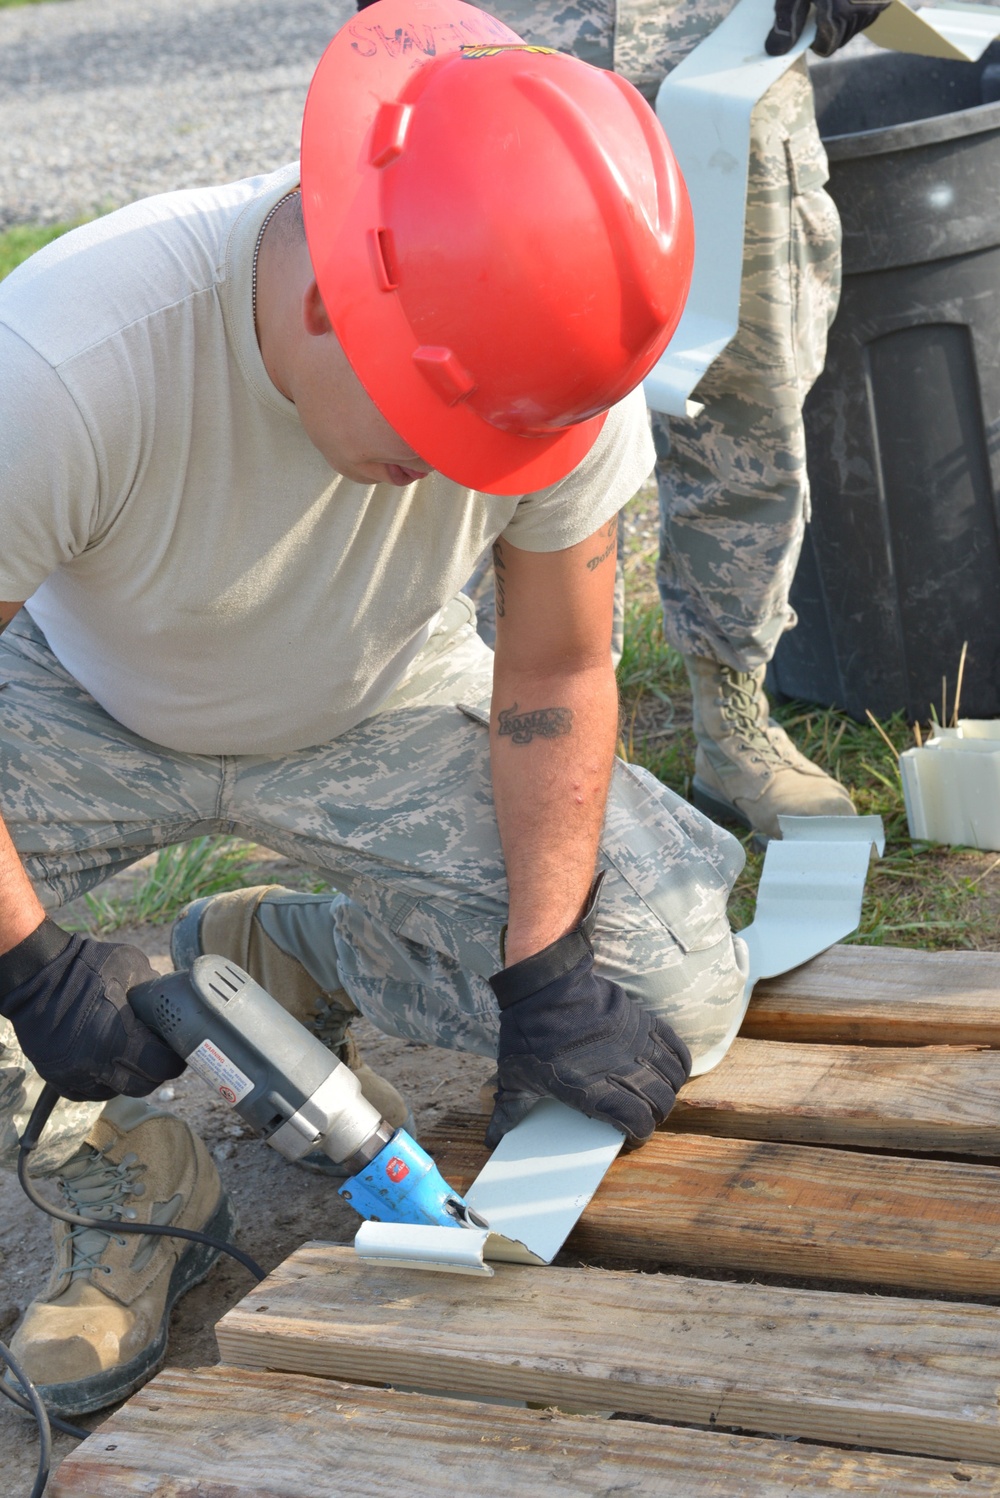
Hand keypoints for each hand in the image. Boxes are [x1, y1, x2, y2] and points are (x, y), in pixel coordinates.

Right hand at [0, 918, 183, 1101]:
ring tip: (132, 1057)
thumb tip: (173, 1004)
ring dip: (127, 1078)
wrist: (35, 974)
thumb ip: (154, 990)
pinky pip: (89, 1092)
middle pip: (141, 1086)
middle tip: (159, 1058)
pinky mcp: (57, 1078)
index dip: (174, 1062)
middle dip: (155, 1074)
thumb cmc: (85, 965)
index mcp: (116, 1037)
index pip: (160, 1066)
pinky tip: (107, 1063)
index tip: (178, 1053)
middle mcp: (94, 1063)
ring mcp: (73, 1074)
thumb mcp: (131, 966)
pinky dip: (102, 1082)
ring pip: (114, 1092)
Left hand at [486, 875, 690, 1146]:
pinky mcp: (641, 1021)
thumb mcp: (514, 1077)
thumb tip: (492, 1140)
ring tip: (659, 1094)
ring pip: (671, 1077)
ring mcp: (633, 1044)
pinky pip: (674, 1047)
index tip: (633, 1133)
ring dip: (669, 1090)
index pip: (635, 1120)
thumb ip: (510, 1111)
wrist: (542, 985)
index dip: (639, 1132)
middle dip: (657, 1114)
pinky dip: (680, 1062)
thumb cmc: (527, 1033)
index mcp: (589, 1089)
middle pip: (659, 1101)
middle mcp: (618, 1068)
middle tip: (646, 1115)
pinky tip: (673, 1069)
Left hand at [765, 0, 888, 56]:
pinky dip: (857, 4)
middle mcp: (862, 11)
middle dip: (827, 27)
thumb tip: (775, 50)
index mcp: (840, 14)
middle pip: (841, 37)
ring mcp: (878, 2)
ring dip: (843, 16)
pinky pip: (869, 9)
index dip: (813, 39)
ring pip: (856, 24)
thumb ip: (786, 20)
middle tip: (815, 6)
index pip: (826, 46)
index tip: (804, 27)